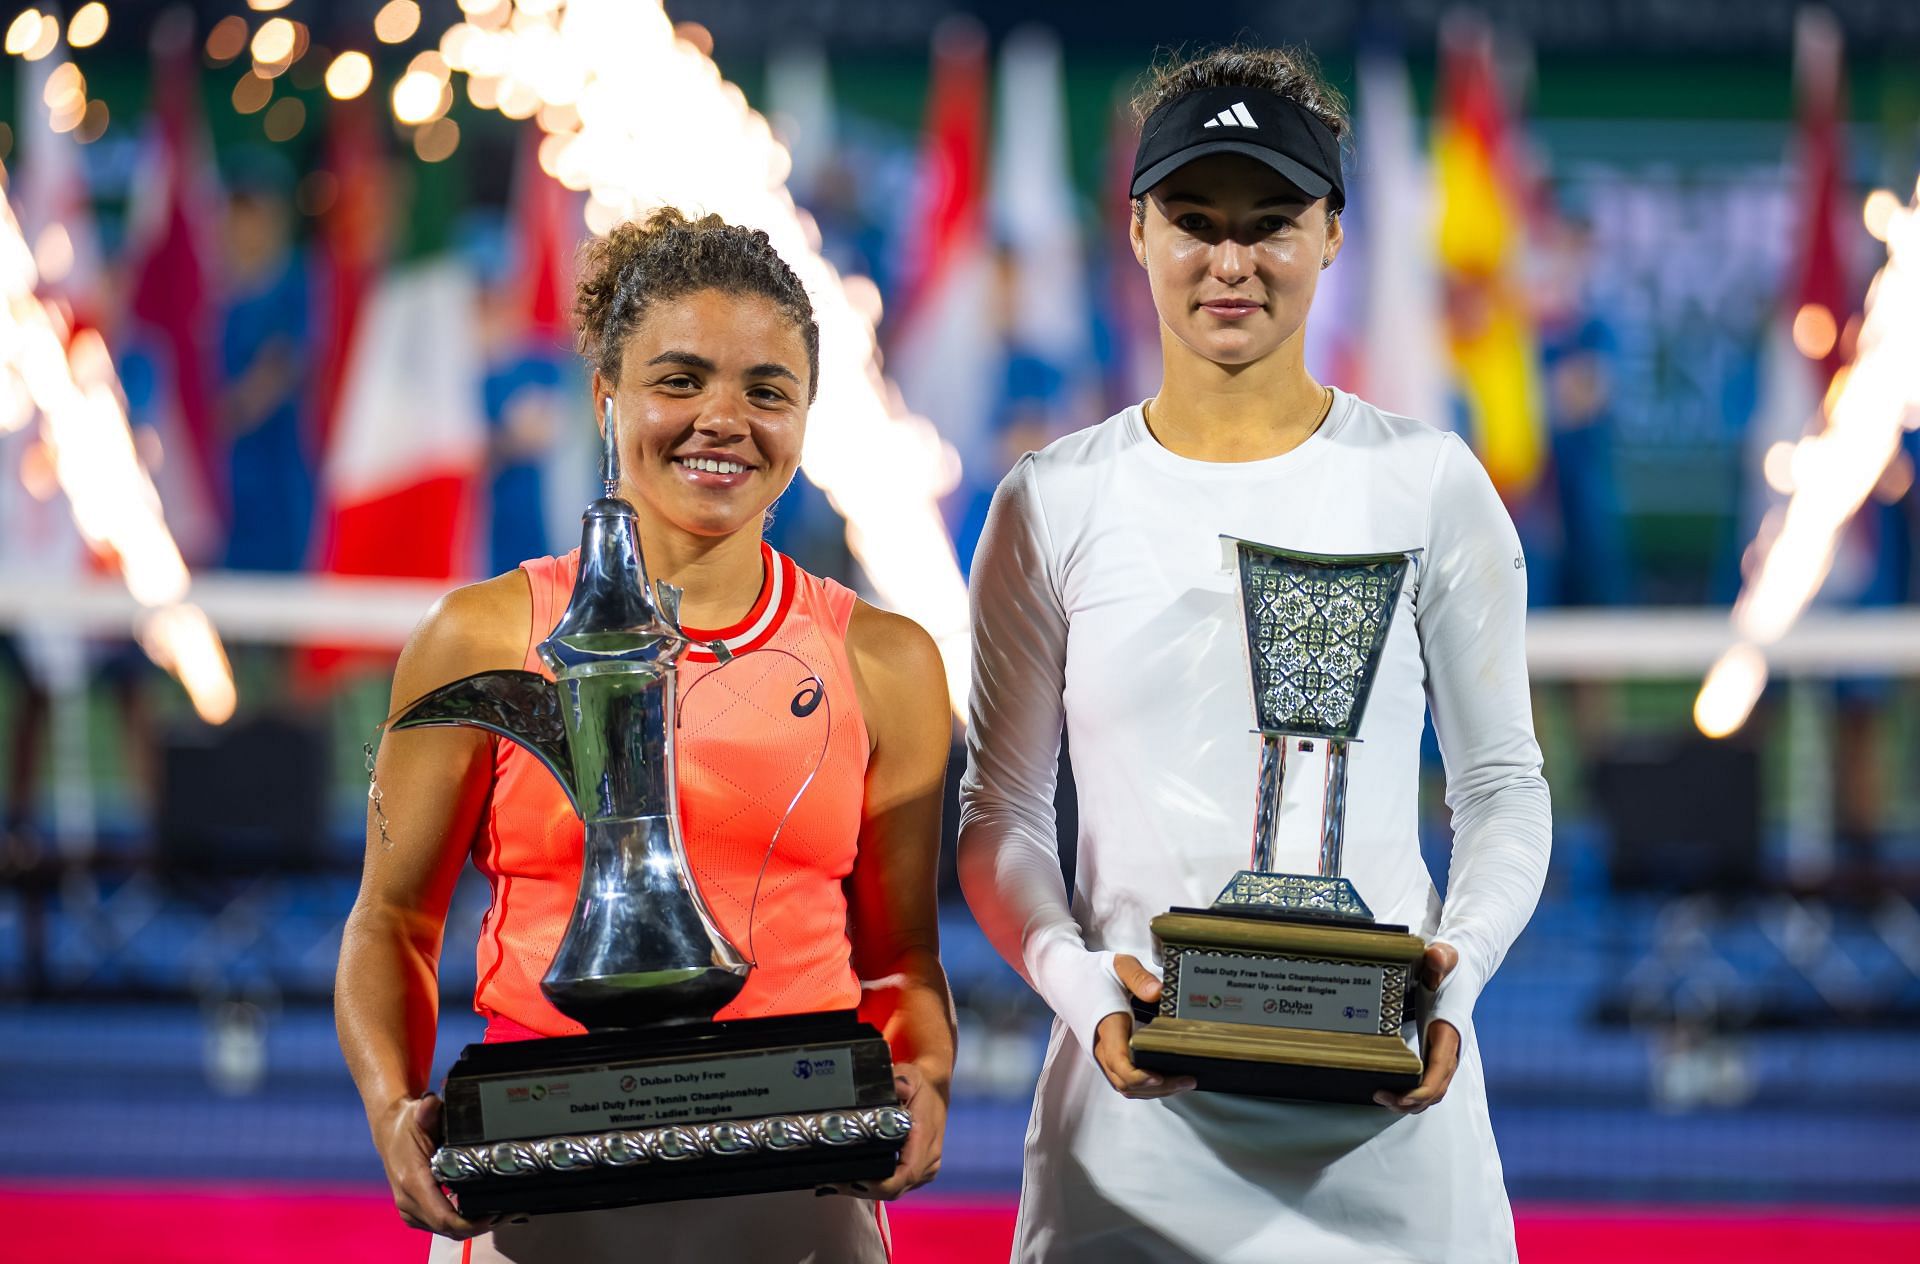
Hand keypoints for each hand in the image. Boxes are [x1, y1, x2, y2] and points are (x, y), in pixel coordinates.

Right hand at [375, 1093, 495, 1238]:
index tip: (494, 1215)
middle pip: (448, 1229)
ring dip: (472, 1226)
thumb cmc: (406, 1123)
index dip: (471, 1223)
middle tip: (507, 1211)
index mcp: (413, 1181)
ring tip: (500, 1211)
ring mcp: (409, 1209)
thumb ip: (428, 1110)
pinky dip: (461, 1223)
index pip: (444, 1217)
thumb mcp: (418, 1112)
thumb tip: (431, 1104)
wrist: (388, 1131)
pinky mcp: (413, 1212)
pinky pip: (440, 1225)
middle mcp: (408, 1200)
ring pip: (445, 1231)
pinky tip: (480, 1211)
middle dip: (479, 1225)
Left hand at [833, 1063, 944, 1200]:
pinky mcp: (920, 1171)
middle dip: (864, 1190)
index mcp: (925, 1140)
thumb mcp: (911, 1076)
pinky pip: (898, 1186)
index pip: (906, 1174)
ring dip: (867, 1191)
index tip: (855, 1181)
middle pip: (896, 1188)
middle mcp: (929, 1159)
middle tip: (832, 1183)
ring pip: (896, 1191)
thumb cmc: (921, 1085)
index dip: (880, 1184)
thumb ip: (902, 1081)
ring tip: (836, 1183)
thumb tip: (895, 1085)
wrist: (936, 1091)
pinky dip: (876, 1187)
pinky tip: (853, 1181)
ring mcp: (926, 1168)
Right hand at [1091, 954, 1196, 1099]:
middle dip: (1158, 1086)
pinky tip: (1166, 1079)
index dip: (1138, 1076)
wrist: (1068, 978)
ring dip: (1153, 1090)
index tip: (1159, 1076)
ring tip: (1183, 1081)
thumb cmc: (1095, 973)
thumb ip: (1139, 978)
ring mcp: (1102, 1054)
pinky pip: (1124, 1081)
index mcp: (1107, 1024)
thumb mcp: (1119, 966)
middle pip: (1126, 1082)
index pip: (1118, 1061)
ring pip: (1125, 1086)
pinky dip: (1145, 1086)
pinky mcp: (1106, 1056)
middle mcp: (1101, 1046)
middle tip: (1188, 1079)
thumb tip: (1159, 992)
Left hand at [1375, 941, 1461, 1113]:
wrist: (1462, 969)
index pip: (1439, 1072)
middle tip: (1379, 1097)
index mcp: (1448, 1033)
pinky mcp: (1435, 1054)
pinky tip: (1390, 1090)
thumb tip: (1435, 957)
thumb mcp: (1444, 957)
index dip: (1422, 1091)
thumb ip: (1439, 958)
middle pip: (1435, 1090)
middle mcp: (1450, 1050)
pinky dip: (1411, 1094)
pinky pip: (1427, 1084)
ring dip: (1409, 1102)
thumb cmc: (1450, 966)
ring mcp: (1443, 1055)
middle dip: (1409, 1101)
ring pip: (1432, 1092)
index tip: (1400, 1096)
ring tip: (1380, 1098)